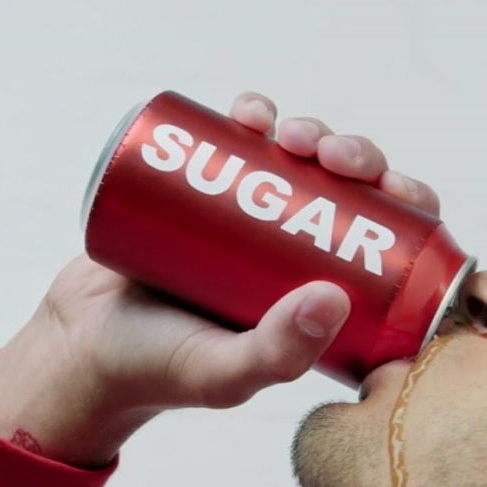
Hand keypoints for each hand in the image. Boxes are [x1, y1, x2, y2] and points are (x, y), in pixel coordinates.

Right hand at [0, 92, 439, 466]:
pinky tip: (251, 111)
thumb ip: (276, 354)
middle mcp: (299, 255)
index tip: (392, 186)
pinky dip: (253, 117)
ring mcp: (256, 220)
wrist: (81, 343)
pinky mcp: (212, 193)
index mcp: (327, 299)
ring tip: (284, 132)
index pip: (390, 245)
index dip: (405, 206)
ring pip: (302, 161)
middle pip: (352, 193)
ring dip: (309, 131)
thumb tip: (336, 297)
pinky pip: (244, 143)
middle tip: (329, 154)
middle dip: (355, 157)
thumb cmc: (158, 370)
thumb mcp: (222, 374)